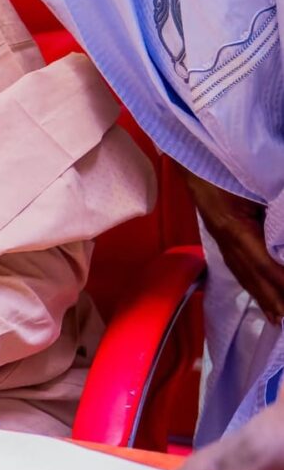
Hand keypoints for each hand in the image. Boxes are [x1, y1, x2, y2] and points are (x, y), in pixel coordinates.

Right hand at [182, 168, 283, 320]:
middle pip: (252, 274)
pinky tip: (259, 294)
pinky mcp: (220, 233)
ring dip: (262, 297)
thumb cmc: (224, 164)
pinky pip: (237, 265)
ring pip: (243, 272)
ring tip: (278, 318)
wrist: (193, 151)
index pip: (263, 263)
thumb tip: (281, 236)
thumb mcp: (256, 185)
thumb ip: (272, 210)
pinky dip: (250, 283)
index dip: (279, 282)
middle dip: (273, 299)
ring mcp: (220, 236)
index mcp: (233, 226)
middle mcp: (225, 236)